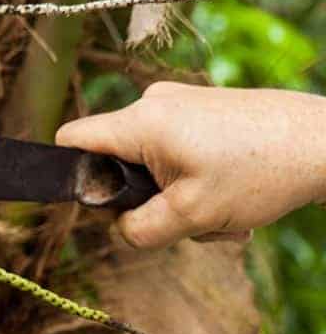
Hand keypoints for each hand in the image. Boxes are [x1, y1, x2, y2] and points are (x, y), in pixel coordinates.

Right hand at [56, 83, 325, 248]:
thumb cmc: (262, 173)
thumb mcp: (191, 216)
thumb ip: (139, 230)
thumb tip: (121, 228)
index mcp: (142, 122)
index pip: (71, 141)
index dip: (71, 176)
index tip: (104, 205)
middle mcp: (154, 104)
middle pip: (116, 163)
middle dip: (144, 200)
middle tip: (186, 218)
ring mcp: (180, 105)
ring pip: (151, 166)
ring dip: (177, 200)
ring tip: (221, 212)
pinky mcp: (202, 111)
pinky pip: (177, 155)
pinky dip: (196, 184)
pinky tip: (231, 198)